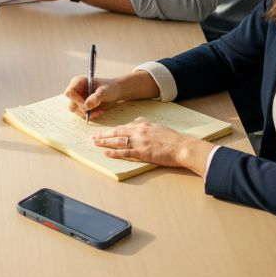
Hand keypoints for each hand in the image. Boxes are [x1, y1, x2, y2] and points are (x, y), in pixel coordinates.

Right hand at [64, 70, 159, 119]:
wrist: (121, 90)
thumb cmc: (114, 87)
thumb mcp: (107, 91)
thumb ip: (97, 97)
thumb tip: (88, 105)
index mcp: (79, 81)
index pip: (69, 92)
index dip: (76, 99)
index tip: (87, 105)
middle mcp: (77, 89)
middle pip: (71, 102)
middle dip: (82, 108)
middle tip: (93, 111)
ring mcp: (80, 98)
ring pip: (75, 110)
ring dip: (86, 113)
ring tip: (99, 113)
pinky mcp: (85, 106)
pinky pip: (83, 113)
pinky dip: (91, 116)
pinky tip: (100, 114)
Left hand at [91, 118, 211, 172]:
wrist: (182, 147)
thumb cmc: (172, 139)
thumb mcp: (157, 127)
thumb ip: (145, 125)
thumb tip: (136, 123)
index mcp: (142, 125)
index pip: (123, 127)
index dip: (111, 130)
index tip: (103, 132)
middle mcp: (139, 132)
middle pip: (117, 132)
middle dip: (104, 135)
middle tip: (93, 137)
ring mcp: (140, 142)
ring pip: (118, 141)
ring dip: (105, 142)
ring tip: (95, 143)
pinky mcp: (143, 152)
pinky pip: (125, 152)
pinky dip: (114, 153)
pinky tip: (106, 153)